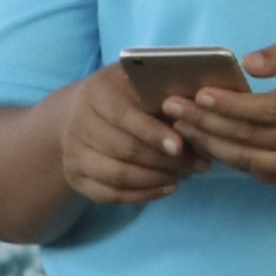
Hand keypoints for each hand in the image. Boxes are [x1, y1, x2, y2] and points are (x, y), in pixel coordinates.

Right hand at [54, 62, 204, 206]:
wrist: (80, 112)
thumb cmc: (125, 93)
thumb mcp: (141, 81)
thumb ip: (166, 92)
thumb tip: (202, 107)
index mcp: (98, 93)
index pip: (124, 116)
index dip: (153, 133)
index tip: (180, 146)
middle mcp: (79, 124)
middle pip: (124, 149)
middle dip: (166, 161)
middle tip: (199, 163)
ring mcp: (74, 154)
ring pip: (118, 175)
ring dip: (157, 179)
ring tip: (187, 174)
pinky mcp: (76, 178)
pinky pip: (110, 194)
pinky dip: (142, 195)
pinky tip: (168, 187)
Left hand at [164, 41, 275, 189]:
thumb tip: (247, 63)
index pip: (266, 109)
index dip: (230, 104)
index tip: (199, 93)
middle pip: (249, 136)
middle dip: (206, 122)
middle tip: (173, 109)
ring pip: (248, 159)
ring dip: (210, 144)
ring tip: (182, 127)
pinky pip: (256, 172)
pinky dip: (229, 159)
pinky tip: (208, 143)